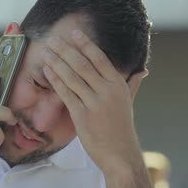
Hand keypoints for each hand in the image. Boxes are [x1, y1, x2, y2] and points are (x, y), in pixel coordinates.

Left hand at [42, 30, 147, 172]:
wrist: (120, 154)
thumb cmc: (121, 128)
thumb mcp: (129, 103)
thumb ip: (132, 85)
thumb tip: (142, 71)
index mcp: (119, 85)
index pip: (100, 59)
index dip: (86, 45)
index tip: (74, 33)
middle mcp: (107, 92)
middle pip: (82, 65)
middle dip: (65, 50)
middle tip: (52, 39)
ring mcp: (94, 103)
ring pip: (72, 77)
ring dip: (56, 62)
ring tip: (45, 51)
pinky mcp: (82, 116)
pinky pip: (65, 94)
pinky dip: (55, 80)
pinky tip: (46, 71)